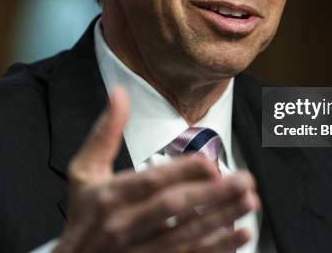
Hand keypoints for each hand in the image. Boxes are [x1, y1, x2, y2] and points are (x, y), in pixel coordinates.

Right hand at [53, 87, 259, 252]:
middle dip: (212, 194)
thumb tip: (119, 94)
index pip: (150, 182)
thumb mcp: (83, 172)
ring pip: (186, 235)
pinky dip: (217, 247)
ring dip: (221, 219)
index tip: (210, 162)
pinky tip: (239, 235)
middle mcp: (123, 226)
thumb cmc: (83, 216)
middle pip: (173, 208)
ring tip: (248, 203)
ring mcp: (139, 251)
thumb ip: (105, 133)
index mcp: (109, 197)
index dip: (182, 171)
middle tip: (243, 180)